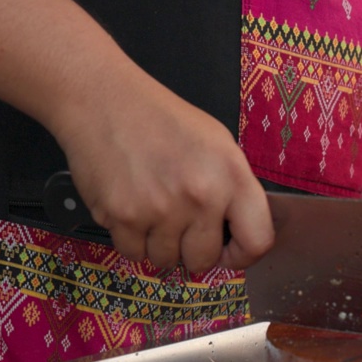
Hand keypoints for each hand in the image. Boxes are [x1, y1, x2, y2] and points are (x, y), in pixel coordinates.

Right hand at [50, 69, 273, 271]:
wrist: (103, 101)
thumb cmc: (160, 119)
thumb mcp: (217, 143)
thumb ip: (231, 189)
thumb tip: (234, 232)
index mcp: (232, 175)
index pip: (257, 241)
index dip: (242, 255)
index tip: (228, 252)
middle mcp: (201, 196)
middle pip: (204, 260)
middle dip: (191, 250)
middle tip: (178, 226)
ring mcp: (161, 209)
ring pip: (166, 261)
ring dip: (158, 245)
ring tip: (151, 210)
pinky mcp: (124, 217)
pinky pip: (133, 253)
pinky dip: (130, 240)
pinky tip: (130, 210)